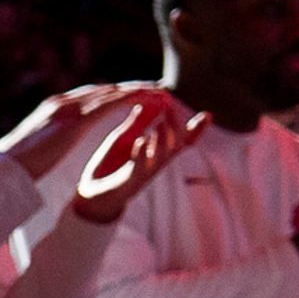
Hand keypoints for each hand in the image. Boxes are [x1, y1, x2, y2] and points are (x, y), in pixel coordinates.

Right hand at [0, 83, 168, 183]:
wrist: (7, 168)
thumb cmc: (20, 160)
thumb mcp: (40, 140)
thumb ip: (51, 131)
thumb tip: (54, 133)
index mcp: (54, 107)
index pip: (90, 95)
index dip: (113, 93)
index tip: (133, 92)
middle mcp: (63, 102)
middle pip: (104, 90)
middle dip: (130, 87)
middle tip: (154, 86)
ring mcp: (69, 109)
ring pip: (110, 94)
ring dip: (137, 90)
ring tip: (160, 90)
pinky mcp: (76, 121)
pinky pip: (110, 105)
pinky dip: (131, 99)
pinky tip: (148, 98)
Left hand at [69, 99, 206, 224]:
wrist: (91, 196)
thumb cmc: (110, 166)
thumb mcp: (124, 139)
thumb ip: (137, 122)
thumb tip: (150, 101)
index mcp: (156, 153)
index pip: (182, 140)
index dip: (196, 130)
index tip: (208, 115)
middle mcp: (155, 163)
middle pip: (175, 145)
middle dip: (176, 127)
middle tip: (171, 108)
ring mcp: (143, 173)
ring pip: (161, 157)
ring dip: (163, 140)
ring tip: (161, 123)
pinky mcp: (128, 181)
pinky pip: (138, 169)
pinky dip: (141, 154)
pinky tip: (141, 141)